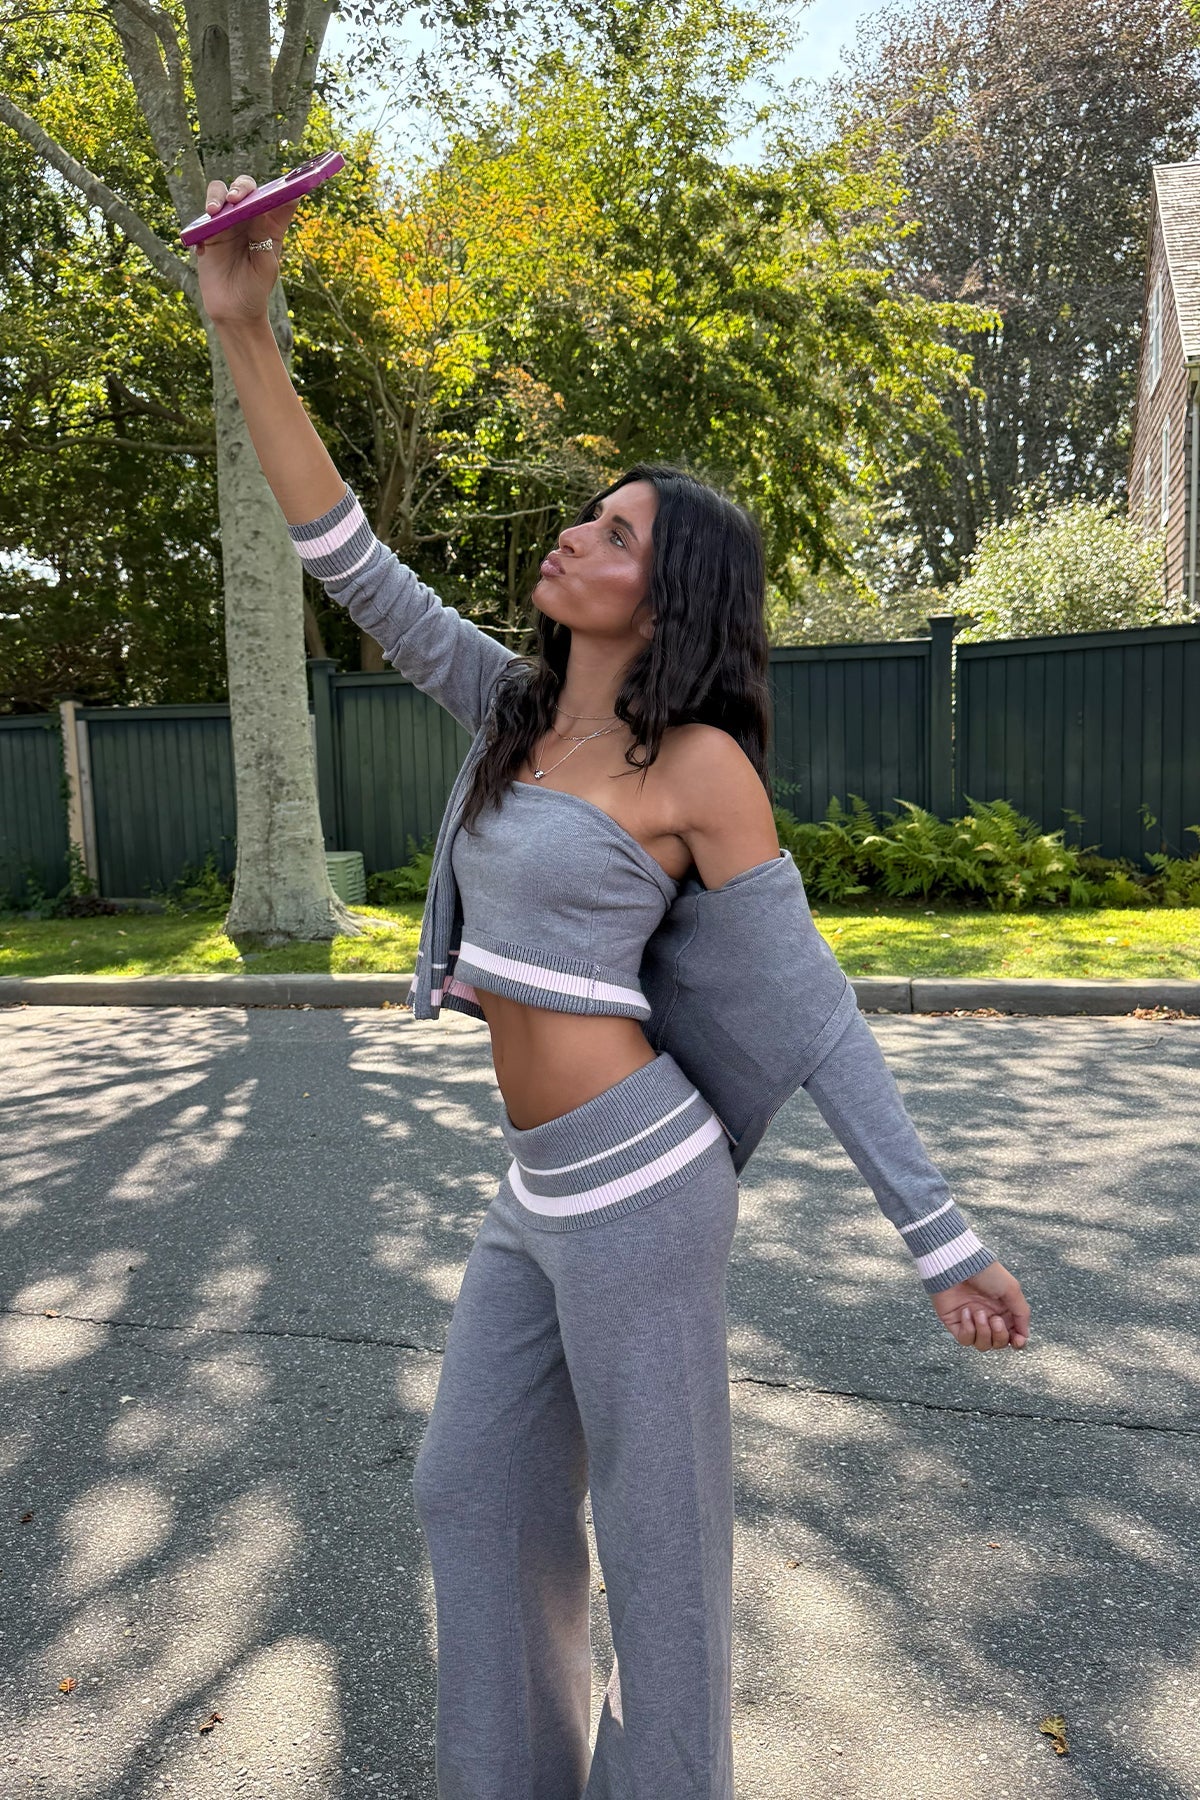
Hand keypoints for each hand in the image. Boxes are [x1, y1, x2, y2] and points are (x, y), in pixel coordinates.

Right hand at [194, 174, 301, 326]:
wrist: (235, 311)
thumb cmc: (256, 290)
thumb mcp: (266, 266)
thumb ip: (263, 238)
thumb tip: (260, 210)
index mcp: (271, 225)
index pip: (281, 198)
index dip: (285, 186)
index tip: (285, 183)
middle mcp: (249, 219)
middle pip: (246, 188)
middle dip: (241, 187)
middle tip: (235, 198)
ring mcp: (228, 224)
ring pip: (220, 194)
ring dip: (216, 196)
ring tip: (214, 212)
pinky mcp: (209, 234)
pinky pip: (202, 219)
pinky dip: (202, 224)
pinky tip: (205, 245)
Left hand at [930, 1260, 1029, 1350]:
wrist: (957, 1265)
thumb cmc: (986, 1273)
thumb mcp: (1011, 1289)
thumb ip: (1021, 1313)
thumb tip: (1025, 1335)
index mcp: (1004, 1310)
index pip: (1013, 1335)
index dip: (1017, 1342)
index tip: (1017, 1341)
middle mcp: (988, 1317)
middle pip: (998, 1343)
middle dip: (999, 1334)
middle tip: (994, 1318)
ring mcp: (972, 1321)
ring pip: (982, 1345)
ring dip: (983, 1331)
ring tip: (978, 1312)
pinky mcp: (955, 1323)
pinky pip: (965, 1340)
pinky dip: (967, 1329)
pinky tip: (966, 1312)